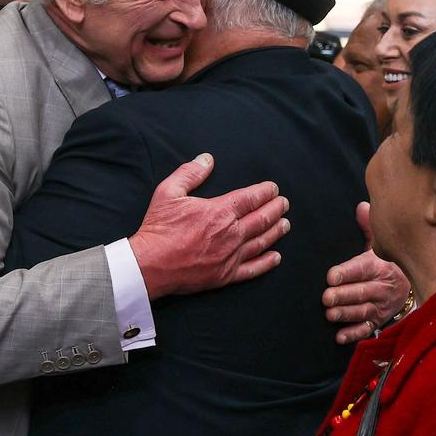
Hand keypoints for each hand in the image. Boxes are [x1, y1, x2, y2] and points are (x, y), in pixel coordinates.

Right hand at [130, 153, 289, 298]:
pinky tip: (276, 258)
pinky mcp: (225, 275)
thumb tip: (207, 159)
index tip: (273, 189)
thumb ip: (190, 173)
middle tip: (284, 204)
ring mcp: (230, 256)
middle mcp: (230, 234)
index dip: (265, 192)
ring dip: (276, 231)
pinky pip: (252, 269)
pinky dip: (266, 263)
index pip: (251, 198)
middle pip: (261, 219)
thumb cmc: (158, 228)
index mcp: (219, 211)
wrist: (149, 265)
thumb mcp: (169, 192)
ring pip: (261, 242)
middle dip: (276, 209)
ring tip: (285, 225)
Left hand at [323, 203, 410, 344]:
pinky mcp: (378, 322)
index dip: (348, 272)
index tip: (331, 275)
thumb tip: (362, 206)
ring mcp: (381, 307)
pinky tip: (339, 336)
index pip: (363, 268)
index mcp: (381, 266)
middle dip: (345, 295)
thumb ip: (368, 228)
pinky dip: (354, 334)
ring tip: (330, 314)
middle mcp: (383, 288)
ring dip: (346, 314)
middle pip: (363, 292)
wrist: (409, 286)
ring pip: (364, 312)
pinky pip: (367, 330)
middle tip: (326, 298)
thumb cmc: (386, 263)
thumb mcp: (379, 244)